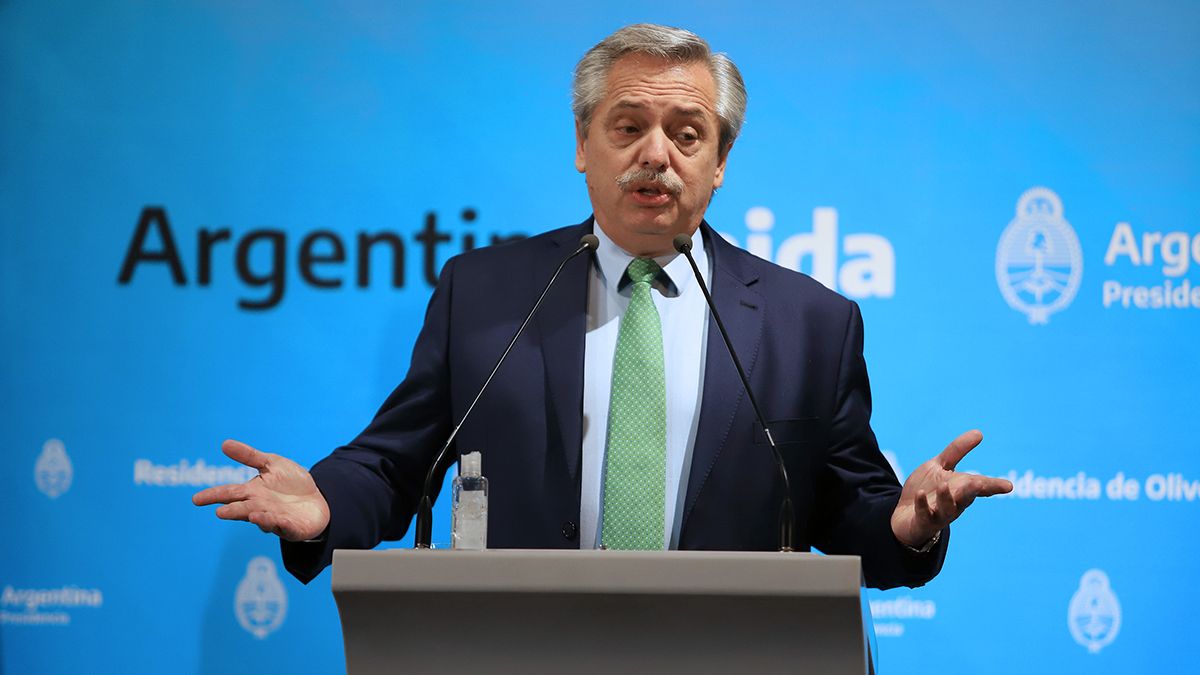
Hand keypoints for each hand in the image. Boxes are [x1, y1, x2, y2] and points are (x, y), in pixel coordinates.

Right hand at [192, 439, 330, 541]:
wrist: (318, 498)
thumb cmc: (291, 483)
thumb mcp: (271, 464)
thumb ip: (249, 456)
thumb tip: (224, 443)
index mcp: (252, 492)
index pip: (229, 493)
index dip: (213, 496)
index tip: (196, 499)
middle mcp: (260, 507)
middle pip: (243, 509)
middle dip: (233, 511)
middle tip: (220, 512)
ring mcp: (275, 519)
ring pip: (262, 519)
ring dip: (256, 517)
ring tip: (249, 514)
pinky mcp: (292, 527)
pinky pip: (284, 526)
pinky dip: (278, 523)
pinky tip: (274, 518)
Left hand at [889, 430, 1012, 547]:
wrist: (905, 515)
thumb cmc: (927, 489)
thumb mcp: (939, 466)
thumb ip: (957, 451)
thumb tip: (979, 432)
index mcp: (961, 489)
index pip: (980, 487)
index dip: (994, 486)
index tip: (1009, 486)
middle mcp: (954, 503)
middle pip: (966, 497)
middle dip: (972, 490)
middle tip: (979, 483)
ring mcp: (939, 514)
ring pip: (947, 508)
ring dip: (946, 497)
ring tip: (943, 485)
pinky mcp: (923, 521)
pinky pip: (924, 514)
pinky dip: (922, 504)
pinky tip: (920, 494)